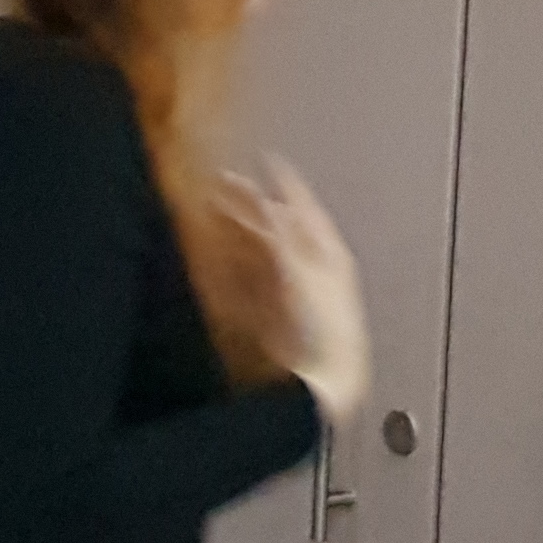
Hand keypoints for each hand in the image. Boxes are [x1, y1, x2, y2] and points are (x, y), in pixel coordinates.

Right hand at [227, 159, 370, 426]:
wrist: (325, 382)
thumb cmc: (328, 332)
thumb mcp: (302, 268)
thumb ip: (281, 233)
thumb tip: (267, 205)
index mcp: (329, 251)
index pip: (304, 206)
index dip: (285, 180)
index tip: (267, 160)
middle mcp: (315, 268)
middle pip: (279, 225)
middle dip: (251, 202)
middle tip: (223, 183)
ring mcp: (296, 292)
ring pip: (263, 250)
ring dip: (238, 229)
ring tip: (213, 211)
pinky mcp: (278, 315)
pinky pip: (252, 278)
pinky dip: (235, 261)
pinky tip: (221, 256)